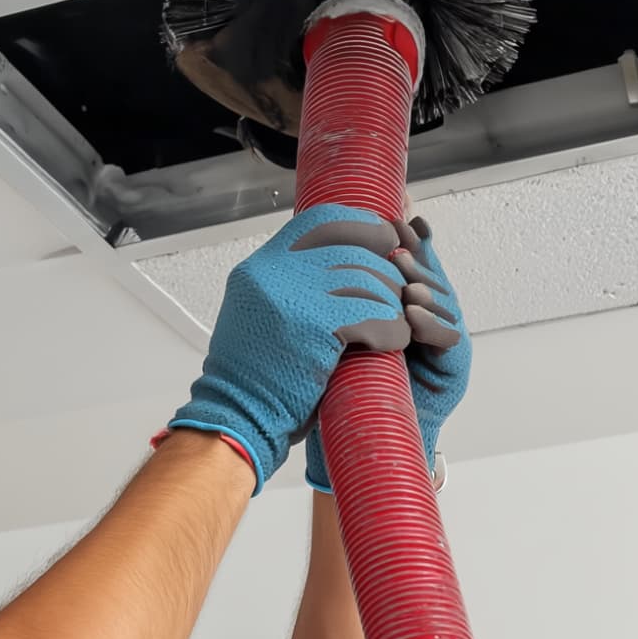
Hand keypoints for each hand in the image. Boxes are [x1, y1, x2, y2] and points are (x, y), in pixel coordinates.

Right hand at [170, 204, 412, 493]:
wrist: (237, 416)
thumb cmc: (254, 377)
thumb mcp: (260, 314)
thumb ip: (290, 285)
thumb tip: (339, 264)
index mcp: (259, 267)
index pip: (319, 222)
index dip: (359, 225)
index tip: (384, 239)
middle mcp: (272, 274)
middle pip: (350, 249)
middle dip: (384, 269)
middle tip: (400, 290)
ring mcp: (291, 297)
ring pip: (366, 281)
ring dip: (391, 302)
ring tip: (400, 320)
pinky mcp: (314, 328)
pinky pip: (372, 315)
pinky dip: (391, 328)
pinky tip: (395, 341)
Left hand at [304, 215, 469, 491]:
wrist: (363, 442)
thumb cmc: (343, 388)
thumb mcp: (336, 333)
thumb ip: (339, 298)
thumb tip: (317, 246)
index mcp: (400, 306)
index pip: (410, 264)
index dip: (407, 240)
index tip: (395, 217)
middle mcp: (426, 319)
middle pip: (430, 276)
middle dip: (416, 257)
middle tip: (398, 242)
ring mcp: (443, 344)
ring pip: (444, 303)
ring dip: (424, 288)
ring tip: (403, 281)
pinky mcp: (454, 370)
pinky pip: (451, 340)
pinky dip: (432, 325)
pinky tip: (412, 315)